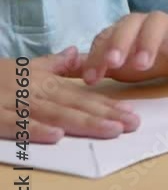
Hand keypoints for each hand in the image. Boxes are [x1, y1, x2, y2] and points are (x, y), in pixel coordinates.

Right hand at [0, 48, 138, 143]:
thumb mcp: (23, 67)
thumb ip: (52, 64)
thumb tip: (77, 53)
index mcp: (43, 83)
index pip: (81, 95)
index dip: (107, 104)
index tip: (132, 112)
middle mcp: (33, 92)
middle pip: (75, 105)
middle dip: (106, 115)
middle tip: (133, 124)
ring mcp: (13, 103)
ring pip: (54, 114)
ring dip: (83, 123)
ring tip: (111, 130)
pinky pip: (15, 125)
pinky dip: (35, 130)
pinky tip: (56, 136)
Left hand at [78, 12, 167, 83]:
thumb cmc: (148, 55)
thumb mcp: (119, 65)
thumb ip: (93, 65)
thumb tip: (57, 71)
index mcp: (124, 30)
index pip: (106, 39)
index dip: (97, 58)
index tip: (92, 80)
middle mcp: (144, 23)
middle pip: (129, 25)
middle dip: (120, 43)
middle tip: (115, 64)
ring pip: (157, 24)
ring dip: (149, 42)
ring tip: (144, 64)